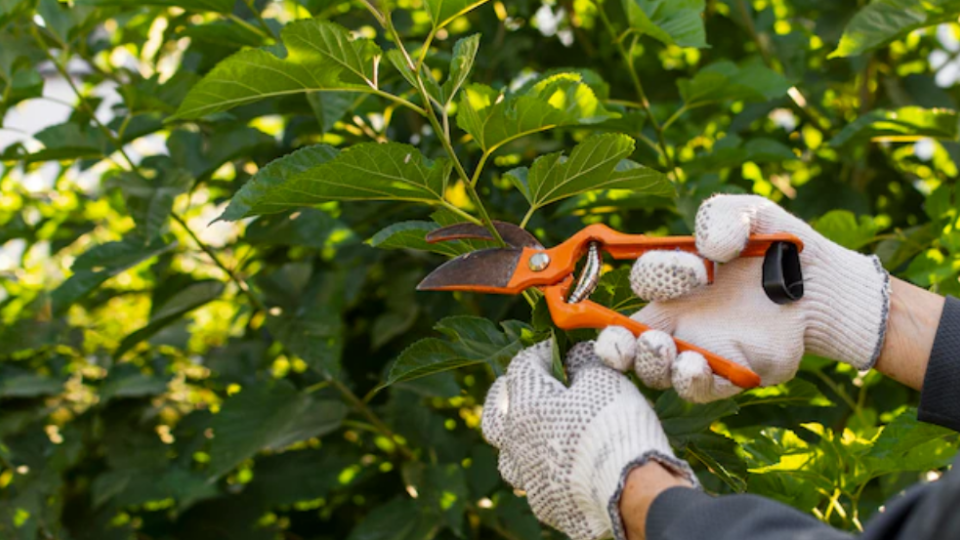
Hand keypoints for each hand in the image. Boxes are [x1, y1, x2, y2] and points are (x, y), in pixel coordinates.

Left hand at [481, 341, 696, 539]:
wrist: (631, 491)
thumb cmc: (614, 426)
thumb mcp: (603, 379)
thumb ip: (583, 361)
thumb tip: (576, 355)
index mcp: (525, 406)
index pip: (522, 366)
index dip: (541, 352)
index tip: (560, 349)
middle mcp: (516, 443)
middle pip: (495, 414)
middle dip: (507, 396)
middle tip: (524, 388)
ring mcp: (528, 478)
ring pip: (509, 455)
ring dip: (519, 439)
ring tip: (538, 432)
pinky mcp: (545, 505)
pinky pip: (535, 482)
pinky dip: (544, 469)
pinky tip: (562, 466)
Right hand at [595, 194, 889, 402]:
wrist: (826, 285)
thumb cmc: (780, 246)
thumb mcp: (752, 214)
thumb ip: (722, 216)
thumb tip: (710, 248)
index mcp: (676, 282)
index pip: (643, 283)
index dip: (656, 276)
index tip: (695, 269)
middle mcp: (680, 320)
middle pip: (628, 342)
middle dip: (616, 344)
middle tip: (625, 339)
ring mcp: (703, 351)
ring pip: (657, 371)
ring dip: (651, 364)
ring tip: (664, 350)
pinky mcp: (733, 374)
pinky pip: (701, 389)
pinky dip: (691, 382)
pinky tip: (694, 367)